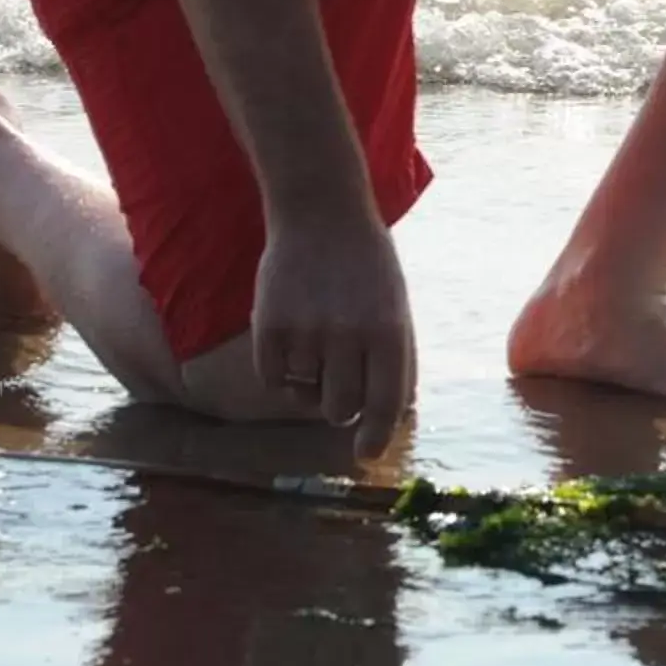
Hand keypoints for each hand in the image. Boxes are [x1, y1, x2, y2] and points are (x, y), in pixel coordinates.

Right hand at [252, 209, 416, 459]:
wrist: (320, 212)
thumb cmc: (366, 266)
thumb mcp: (396, 306)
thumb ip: (396, 359)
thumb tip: (393, 415)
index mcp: (390, 331)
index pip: (384, 404)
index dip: (375, 436)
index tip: (364, 452)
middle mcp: (350, 335)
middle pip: (340, 408)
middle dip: (340, 404)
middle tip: (337, 377)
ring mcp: (307, 331)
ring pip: (304, 394)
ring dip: (309, 379)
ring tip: (316, 335)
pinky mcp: (269, 327)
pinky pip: (272, 379)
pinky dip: (280, 370)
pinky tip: (290, 335)